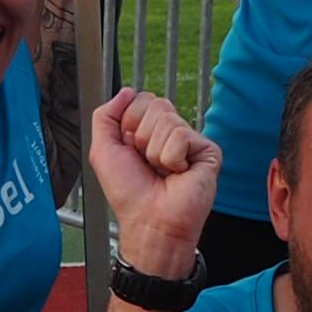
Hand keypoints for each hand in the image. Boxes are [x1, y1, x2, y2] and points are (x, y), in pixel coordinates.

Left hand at [88, 86, 220, 266]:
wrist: (149, 221)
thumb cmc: (129, 193)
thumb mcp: (103, 150)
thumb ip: (105, 115)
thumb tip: (126, 91)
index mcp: (148, 129)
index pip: (140, 99)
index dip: (128, 124)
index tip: (130, 151)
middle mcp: (170, 132)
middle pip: (155, 104)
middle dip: (141, 136)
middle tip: (147, 163)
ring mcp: (190, 140)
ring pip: (167, 120)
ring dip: (155, 151)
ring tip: (162, 172)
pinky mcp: (207, 150)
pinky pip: (181, 136)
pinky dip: (171, 158)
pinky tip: (177, 174)